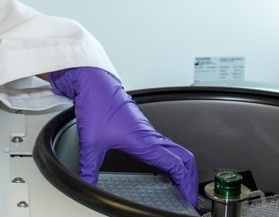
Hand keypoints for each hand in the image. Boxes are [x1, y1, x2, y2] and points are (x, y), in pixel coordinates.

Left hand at [48, 67, 197, 205]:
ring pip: (174, 149)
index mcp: (145, 141)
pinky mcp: (140, 126)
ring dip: (181, 167)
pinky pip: (163, 143)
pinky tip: (159, 164)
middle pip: (183, 157)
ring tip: (178, 184)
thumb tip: (88, 182)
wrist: (93, 81)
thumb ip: (89, 166)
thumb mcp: (90, 141)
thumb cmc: (96, 102)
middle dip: (190, 177)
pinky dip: (170, 157)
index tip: (188, 198)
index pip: (176, 165)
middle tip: (188, 194)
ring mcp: (147, 130)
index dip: (186, 184)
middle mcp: (150, 135)